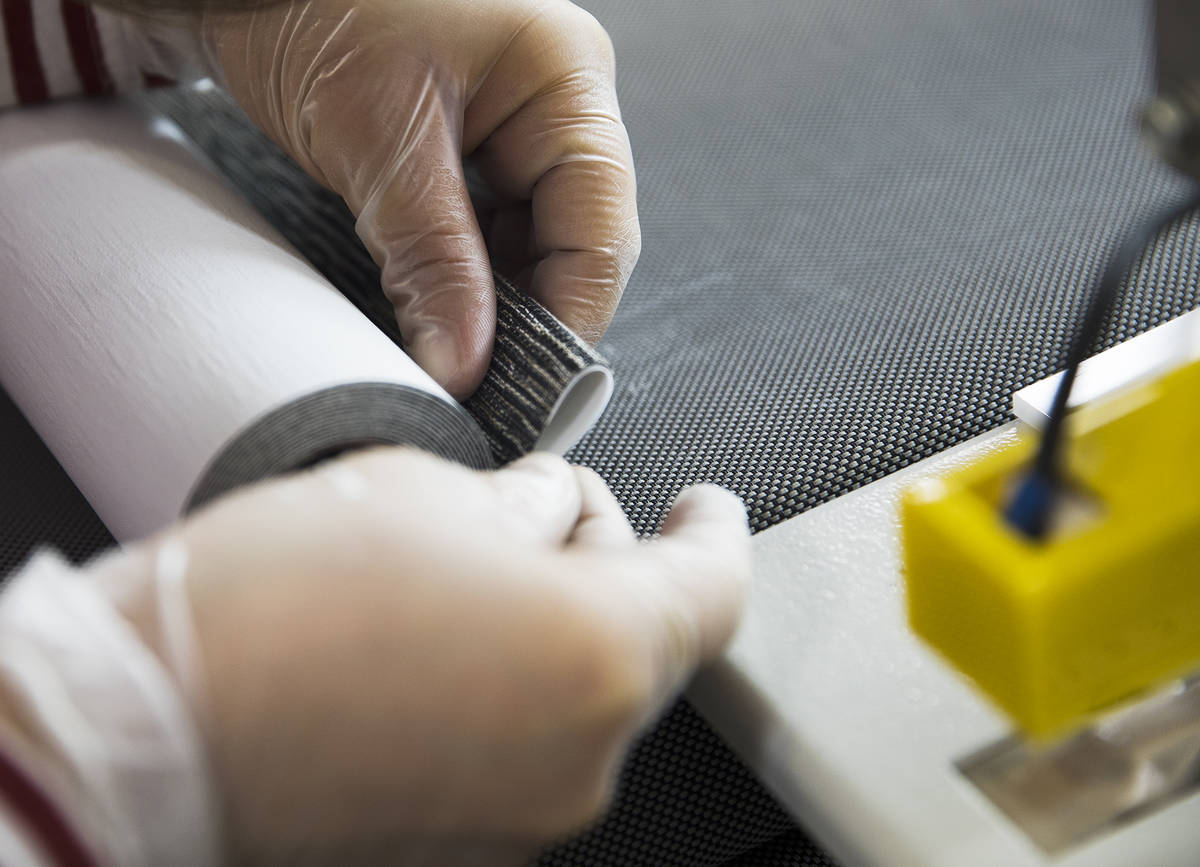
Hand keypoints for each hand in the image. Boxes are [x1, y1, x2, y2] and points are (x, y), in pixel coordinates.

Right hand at [108, 449, 748, 864]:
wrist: (143, 734)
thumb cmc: (267, 612)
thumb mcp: (419, 493)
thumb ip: (521, 500)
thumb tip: (548, 507)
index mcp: (597, 653)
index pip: (713, 585)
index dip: (714, 529)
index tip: (704, 504)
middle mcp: (583, 755)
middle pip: (645, 638)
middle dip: (610, 558)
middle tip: (552, 503)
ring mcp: (528, 815)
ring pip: (584, 693)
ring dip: (555, 620)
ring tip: (473, 561)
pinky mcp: (470, 843)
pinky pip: (528, 746)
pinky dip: (513, 684)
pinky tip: (443, 635)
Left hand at [203, 0, 640, 398]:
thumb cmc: (313, 1)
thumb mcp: (378, 140)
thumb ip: (432, 259)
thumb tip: (464, 366)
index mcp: (564, 79)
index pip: (600, 229)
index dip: (568, 319)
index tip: (521, 391)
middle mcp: (556, 105)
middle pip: (575, 242)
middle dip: (528, 316)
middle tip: (478, 382)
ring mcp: (518, 126)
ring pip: (531, 245)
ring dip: (493, 303)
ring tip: (448, 350)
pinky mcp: (474, 148)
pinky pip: (490, 232)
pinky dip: (465, 278)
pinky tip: (436, 309)